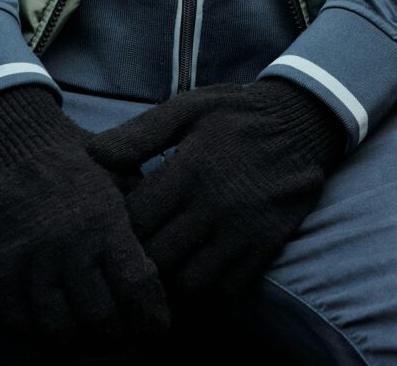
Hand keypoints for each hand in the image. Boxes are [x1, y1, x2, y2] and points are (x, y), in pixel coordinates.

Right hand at [0, 86, 169, 341]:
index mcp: (105, 222)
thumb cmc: (78, 160)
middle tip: (126, 330)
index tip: (158, 324)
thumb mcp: (123, 176)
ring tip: (91, 328)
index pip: (137, 288)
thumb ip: (147, 215)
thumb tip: (174, 256)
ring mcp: (29, 261)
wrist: (12, 141)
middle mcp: (68, 246)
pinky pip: (20, 321)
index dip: (152, 315)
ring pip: (59, 326)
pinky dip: (40, 330)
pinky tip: (56, 320)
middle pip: (100, 317)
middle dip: (119, 331)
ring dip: (79, 335)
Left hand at [87, 78, 349, 298]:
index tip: (115, 224)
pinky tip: (202, 263)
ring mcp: (244, 228)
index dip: (118, 227)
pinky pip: (228, 287)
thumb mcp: (188, 107)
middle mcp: (216, 203)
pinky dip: (210, 284)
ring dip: (174, 274)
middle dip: (141, 256)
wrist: (305, 120)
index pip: (136, 220)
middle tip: (137, 248)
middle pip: (158, 257)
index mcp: (191, 168)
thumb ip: (139, 134)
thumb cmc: (237, 114)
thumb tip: (91, 156)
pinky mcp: (267, 244)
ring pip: (190, 280)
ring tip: (168, 258)